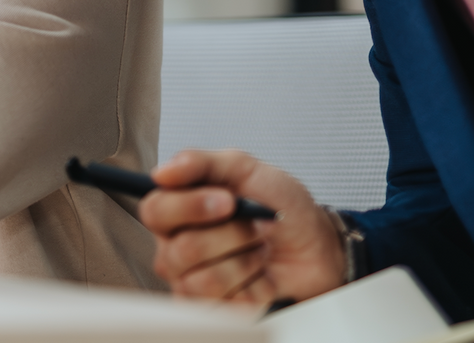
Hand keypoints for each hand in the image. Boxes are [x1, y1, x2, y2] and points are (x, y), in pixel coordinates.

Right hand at [139, 149, 344, 304]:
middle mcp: (176, 247)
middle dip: (232, 236)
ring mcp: (192, 282)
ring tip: (261, 252)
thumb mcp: (244, 169)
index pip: (155, 211)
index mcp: (177, 210)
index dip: (189, 207)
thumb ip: (200, 163)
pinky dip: (256, 288)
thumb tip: (163, 172)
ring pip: (204, 281)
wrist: (317, 247)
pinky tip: (262, 277)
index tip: (228, 201)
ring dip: (246, 263)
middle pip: (182, 249)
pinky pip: (226, 306)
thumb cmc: (280, 206)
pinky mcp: (214, 310)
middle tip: (256, 227)